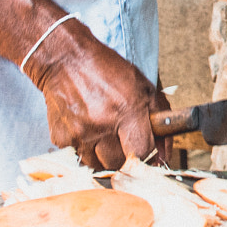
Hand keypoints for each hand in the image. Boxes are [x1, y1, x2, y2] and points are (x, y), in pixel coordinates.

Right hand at [29, 21, 170, 168]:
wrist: (65, 60)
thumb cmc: (107, 71)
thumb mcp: (143, 87)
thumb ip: (161, 121)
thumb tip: (163, 156)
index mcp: (128, 109)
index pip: (143, 153)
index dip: (148, 155)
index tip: (146, 153)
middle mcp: (103, 124)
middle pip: (121, 164)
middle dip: (126, 155)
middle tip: (123, 140)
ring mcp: (80, 133)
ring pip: (99, 165)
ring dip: (105, 155)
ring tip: (104, 134)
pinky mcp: (62, 138)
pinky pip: (79, 157)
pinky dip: (86, 149)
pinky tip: (87, 129)